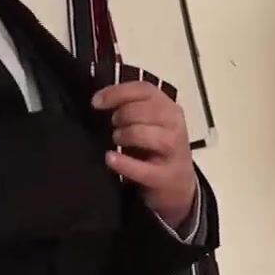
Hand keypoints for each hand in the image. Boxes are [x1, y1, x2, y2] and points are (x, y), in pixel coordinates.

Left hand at [92, 81, 195, 228]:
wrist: (178, 183)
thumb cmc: (156, 148)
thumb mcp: (148, 123)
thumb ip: (130, 108)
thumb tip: (98, 100)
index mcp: (169, 107)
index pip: (144, 90)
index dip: (118, 92)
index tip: (96, 102)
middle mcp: (175, 125)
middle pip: (146, 110)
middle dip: (123, 115)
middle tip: (112, 124)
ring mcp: (174, 151)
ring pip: (147, 134)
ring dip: (126, 134)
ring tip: (116, 140)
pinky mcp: (167, 176)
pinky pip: (144, 169)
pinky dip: (124, 163)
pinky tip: (110, 158)